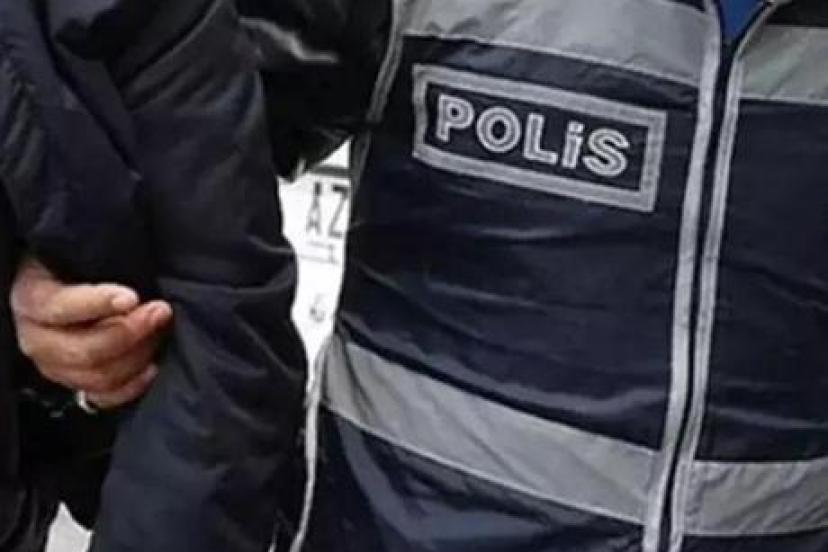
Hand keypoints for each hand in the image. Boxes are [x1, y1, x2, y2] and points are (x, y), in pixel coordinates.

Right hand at [11, 258, 172, 409]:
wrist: (73, 283)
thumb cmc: (81, 264)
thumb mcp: (81, 254)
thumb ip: (99, 258)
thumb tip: (131, 263)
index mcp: (32, 299)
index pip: (58, 307)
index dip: (96, 303)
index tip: (132, 296)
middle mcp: (36, 338)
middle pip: (83, 350)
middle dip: (129, 332)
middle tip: (161, 311)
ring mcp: (55, 366)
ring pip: (97, 376)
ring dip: (137, 355)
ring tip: (160, 330)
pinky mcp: (75, 385)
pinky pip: (103, 398)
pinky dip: (131, 386)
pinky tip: (151, 366)